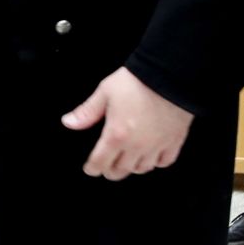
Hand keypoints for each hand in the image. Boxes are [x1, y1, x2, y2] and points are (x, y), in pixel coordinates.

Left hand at [61, 67, 192, 179]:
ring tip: (128, 161)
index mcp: (116, 134)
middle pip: (121, 170)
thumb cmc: (138, 81)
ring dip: (132, 167)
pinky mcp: (174, 140)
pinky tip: (152, 156)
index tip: (91, 168)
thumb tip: (69, 122)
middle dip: (111, 171)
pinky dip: (157, 162)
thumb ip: (87, 111)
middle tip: (107, 167)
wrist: (169, 73)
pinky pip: (165, 161)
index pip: (100, 163)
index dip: (92, 168)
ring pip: (142, 169)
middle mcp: (136, 145)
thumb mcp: (105, 92)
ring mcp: (156, 145)